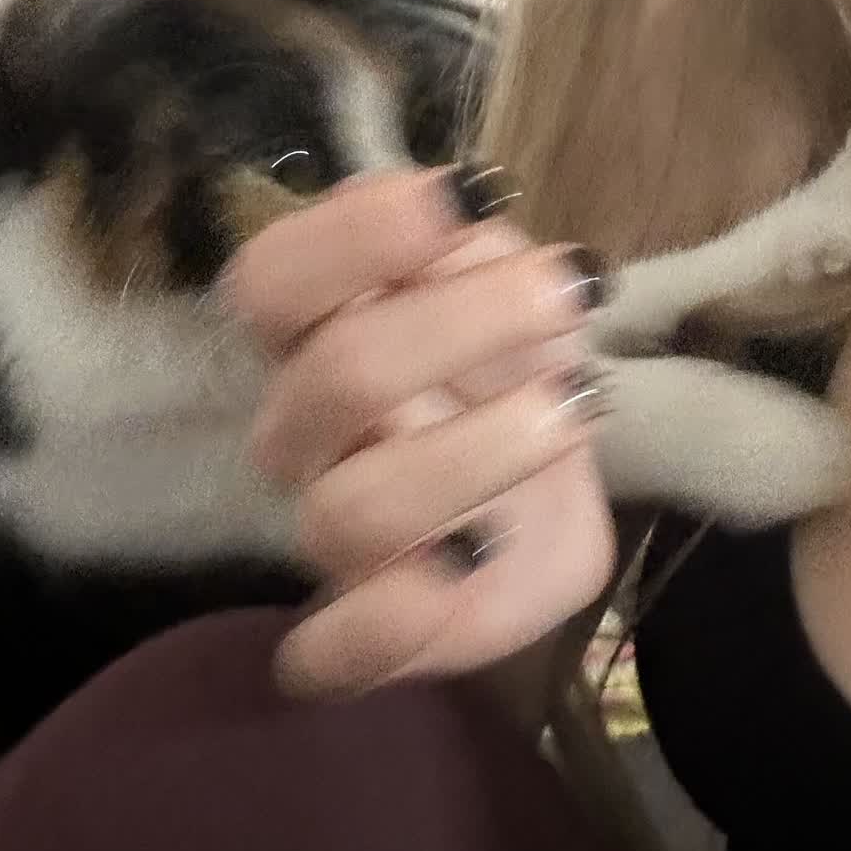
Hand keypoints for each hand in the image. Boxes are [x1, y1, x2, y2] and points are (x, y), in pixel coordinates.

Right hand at [225, 164, 616, 697]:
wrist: (546, 487)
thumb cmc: (507, 362)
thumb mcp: (502, 283)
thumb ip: (471, 245)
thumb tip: (464, 202)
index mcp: (314, 332)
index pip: (274, 278)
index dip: (357, 235)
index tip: (467, 196)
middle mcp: (303, 432)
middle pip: (335, 377)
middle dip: (463, 323)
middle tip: (570, 292)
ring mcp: (330, 534)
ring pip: (354, 509)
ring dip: (475, 454)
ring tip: (576, 408)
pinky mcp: (369, 632)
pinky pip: (330, 654)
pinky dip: (387, 623)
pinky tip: (468, 572)